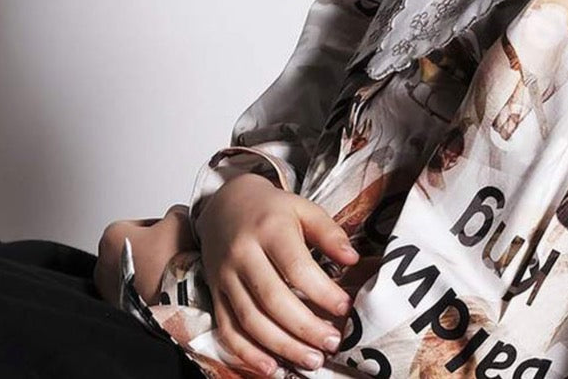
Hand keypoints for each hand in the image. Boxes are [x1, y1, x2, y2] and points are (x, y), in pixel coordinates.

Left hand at [94, 203, 196, 304]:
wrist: (173, 305)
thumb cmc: (169, 263)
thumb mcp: (180, 219)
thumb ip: (174, 212)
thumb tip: (174, 218)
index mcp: (111, 236)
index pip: (142, 224)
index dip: (163, 227)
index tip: (173, 234)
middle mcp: (101, 263)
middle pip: (136, 247)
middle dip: (154, 249)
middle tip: (174, 253)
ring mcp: (107, 289)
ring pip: (136, 270)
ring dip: (151, 269)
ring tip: (172, 273)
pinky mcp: (116, 308)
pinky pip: (135, 290)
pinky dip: (148, 288)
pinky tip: (166, 287)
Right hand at [197, 172, 358, 376]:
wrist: (225, 204)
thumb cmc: (272, 210)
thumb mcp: (303, 208)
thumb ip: (328, 232)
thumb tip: (353, 260)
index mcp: (270, 229)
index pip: (296, 267)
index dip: (322, 292)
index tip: (345, 308)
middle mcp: (244, 254)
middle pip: (273, 299)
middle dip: (305, 327)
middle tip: (332, 343)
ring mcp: (225, 277)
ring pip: (251, 320)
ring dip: (282, 346)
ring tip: (312, 360)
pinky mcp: (215, 294)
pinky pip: (227, 330)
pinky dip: (247, 354)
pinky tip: (272, 368)